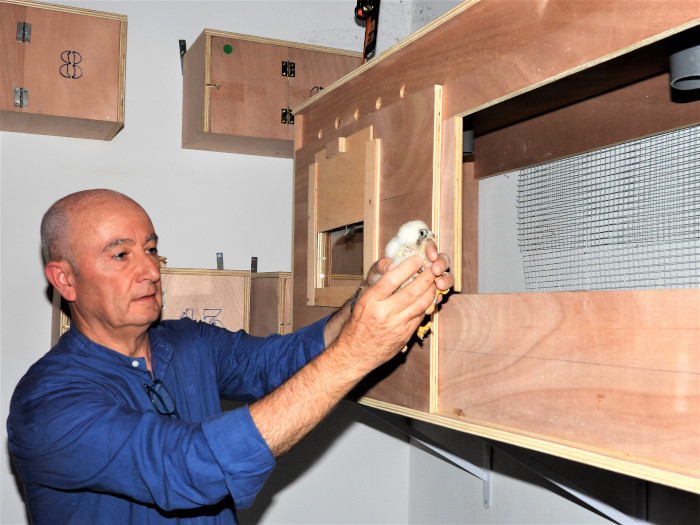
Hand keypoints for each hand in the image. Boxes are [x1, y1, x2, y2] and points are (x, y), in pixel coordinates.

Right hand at [332, 249, 452, 371]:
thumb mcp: (363, 301)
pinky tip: (430, 298)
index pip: (392, 279)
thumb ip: (379, 287)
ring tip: (435, 281)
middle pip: (411, 291)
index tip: (417, 259)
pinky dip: (427, 305)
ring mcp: (396, 325)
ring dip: (431, 291)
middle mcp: (384, 312)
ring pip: (421, 304)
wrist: (355, 353)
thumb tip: (396, 268)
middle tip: (433, 268)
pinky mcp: (405, 335)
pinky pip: (420, 316)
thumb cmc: (358, 324)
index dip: (407, 267)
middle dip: (426, 278)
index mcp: (370, 301)